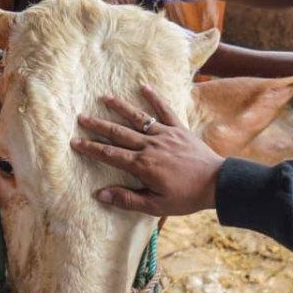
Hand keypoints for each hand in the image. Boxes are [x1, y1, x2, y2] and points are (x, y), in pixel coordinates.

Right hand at [70, 85, 223, 216]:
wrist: (217, 183)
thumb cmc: (186, 197)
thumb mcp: (156, 205)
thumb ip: (128, 199)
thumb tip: (100, 194)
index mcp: (142, 165)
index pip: (111, 155)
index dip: (91, 148)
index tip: (75, 142)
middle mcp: (150, 146)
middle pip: (119, 133)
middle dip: (98, 125)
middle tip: (81, 117)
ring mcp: (165, 135)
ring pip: (138, 118)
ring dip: (120, 107)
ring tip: (105, 98)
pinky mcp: (179, 129)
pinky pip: (165, 111)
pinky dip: (155, 98)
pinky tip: (144, 86)